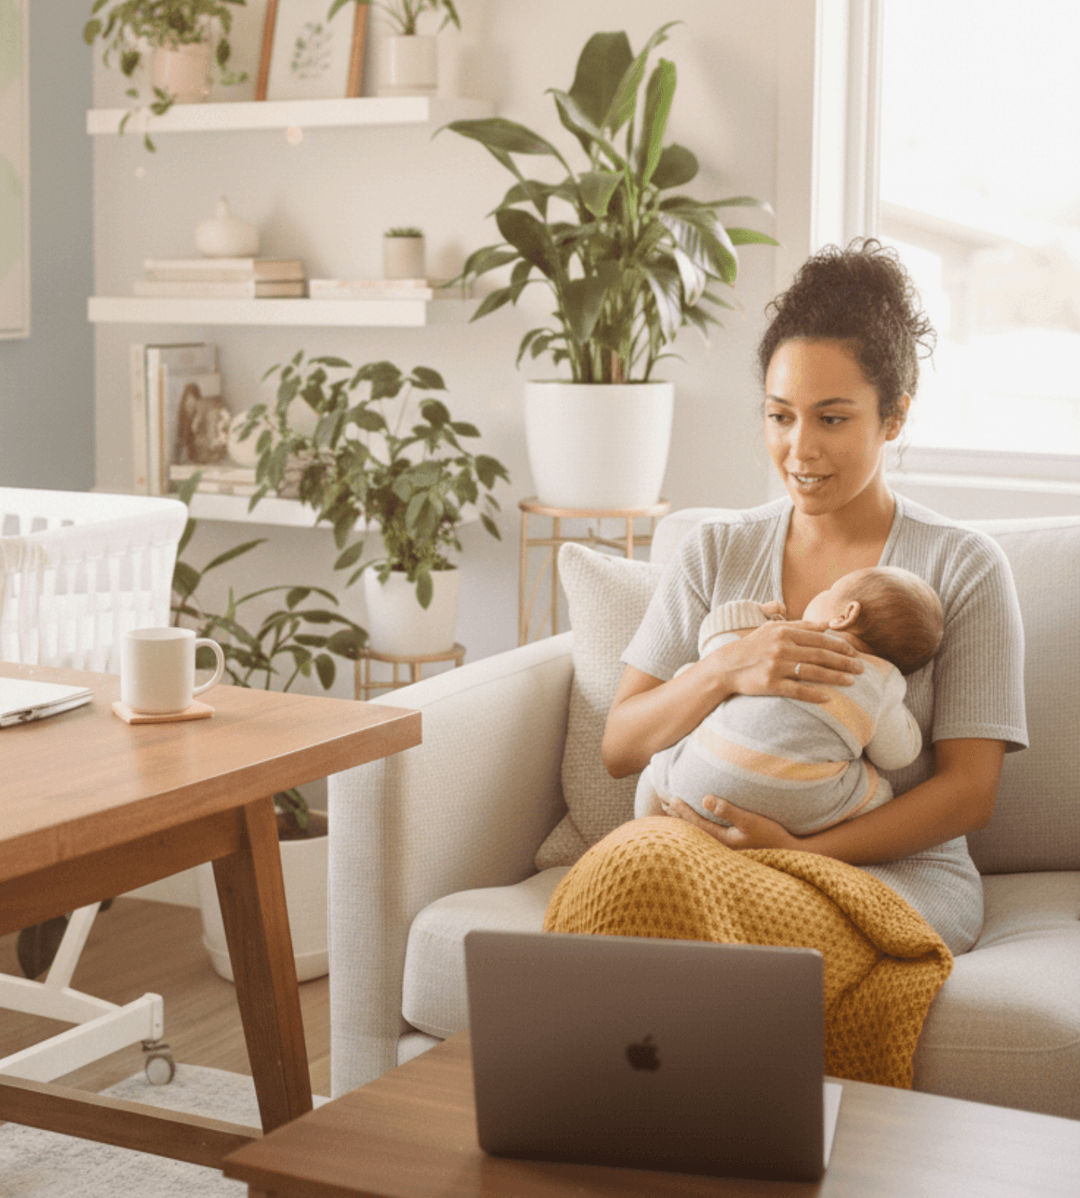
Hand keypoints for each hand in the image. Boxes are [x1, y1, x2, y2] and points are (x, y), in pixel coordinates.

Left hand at [661, 796, 798, 850]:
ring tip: (674, 814)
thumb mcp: (751, 820)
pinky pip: (709, 834)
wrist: (792, 853)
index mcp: (722, 840)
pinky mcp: (735, 848)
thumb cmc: (772, 835)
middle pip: (693, 830)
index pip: (695, 823)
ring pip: (700, 833)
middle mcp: (722, 847)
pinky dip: (699, 827)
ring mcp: (728, 849)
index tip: (670, 798)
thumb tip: (705, 798)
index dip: (682, 810)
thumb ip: (728, 810)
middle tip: (663, 805)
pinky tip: (700, 824)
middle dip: (678, 817)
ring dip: (687, 822)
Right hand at [715, 616, 862, 703]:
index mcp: (784, 631)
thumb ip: (801, 625)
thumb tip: (827, 624)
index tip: (855, 653)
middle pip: (821, 655)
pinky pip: (798, 690)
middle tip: (861, 669)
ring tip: (852, 681)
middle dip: (845, 662)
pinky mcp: (770, 684)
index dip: (840, 646)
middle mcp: (781, 647)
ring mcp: (776, 666)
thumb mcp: (773, 629)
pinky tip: (829, 698)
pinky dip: (814, 694)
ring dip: (836, 677)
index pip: (820, 638)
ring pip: (813, 672)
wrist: (726, 666)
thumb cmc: (753, 646)